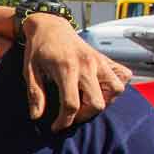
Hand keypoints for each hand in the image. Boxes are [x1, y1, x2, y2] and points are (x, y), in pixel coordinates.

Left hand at [21, 13, 132, 131]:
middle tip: (70, 115)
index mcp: (66, 69)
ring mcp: (100, 61)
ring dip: (103, 101)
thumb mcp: (29, 70)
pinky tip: (100, 89)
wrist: (50, 26)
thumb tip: (36, 116)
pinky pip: (123, 75)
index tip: (56, 127)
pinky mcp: (106, 58)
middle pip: (97, 103)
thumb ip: (35, 94)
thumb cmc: (38, 49)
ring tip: (85, 101)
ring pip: (116, 90)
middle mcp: (87, 65)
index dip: (64, 121)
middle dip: (83, 116)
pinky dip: (116, 86)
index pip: (71, 104)